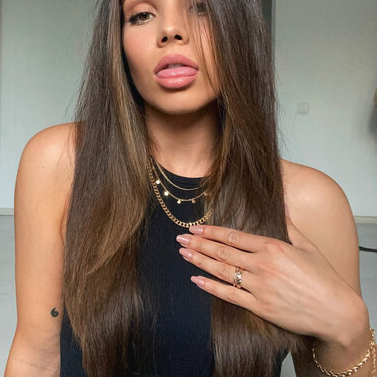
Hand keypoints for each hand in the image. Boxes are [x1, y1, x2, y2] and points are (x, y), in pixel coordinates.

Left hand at [176, 215, 357, 342]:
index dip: (211, 231)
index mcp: (273, 247)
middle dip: (199, 243)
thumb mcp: (308, 246)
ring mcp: (259, 287)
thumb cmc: (324, 278)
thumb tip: (282, 206)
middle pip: (223, 251)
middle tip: (180, 237)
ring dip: (200, 260)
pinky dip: (210, 287)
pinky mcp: (259, 307)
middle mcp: (262, 265)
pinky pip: (229, 295)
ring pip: (221, 271)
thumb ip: (290, 226)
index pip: (234, 236)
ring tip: (183, 253)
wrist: (337, 311)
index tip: (196, 227)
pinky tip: (196, 279)